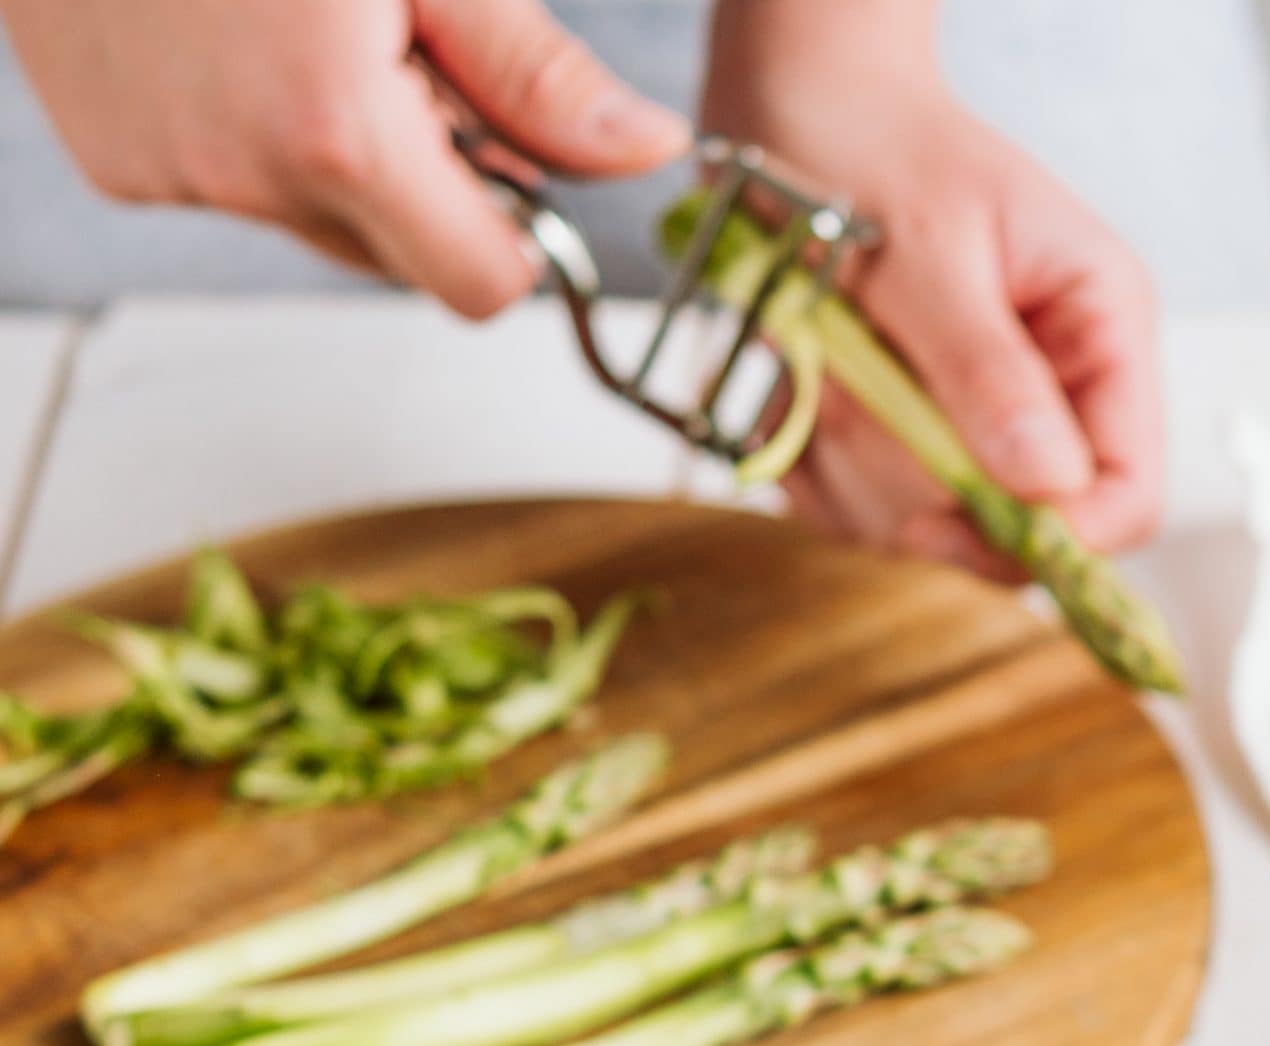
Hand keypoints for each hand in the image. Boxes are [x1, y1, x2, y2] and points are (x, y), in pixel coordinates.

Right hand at [0, 0, 689, 316]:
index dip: (512, 235)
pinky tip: (223, 33)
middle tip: (390, 54)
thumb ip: (534, 74)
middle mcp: (247, 174)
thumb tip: (649, 153)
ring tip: (295, 29)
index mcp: (339, 134)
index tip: (502, 156)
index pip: (484, 287)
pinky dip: (245, 130)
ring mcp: (167, 172)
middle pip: (403, 262)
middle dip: (424, 186)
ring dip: (332, 155)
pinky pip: (226, 183)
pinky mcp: (114, 157)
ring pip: (315, 223)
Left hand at [703, 0, 1162, 568]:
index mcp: (1099, 331)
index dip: (1056, 535)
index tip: (952, 516)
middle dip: (920, 484)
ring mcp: (978, 426)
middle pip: (1019, 533)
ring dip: (853, 467)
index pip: (1128, 495)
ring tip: (821, 364)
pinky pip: (864, 515)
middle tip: (854, 390)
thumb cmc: (867, 141)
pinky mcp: (909, 445)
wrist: (790, 104)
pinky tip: (803, 387)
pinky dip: (816, 467)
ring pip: (931, 532)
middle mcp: (1053, 392)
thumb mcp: (927, 247)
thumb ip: (986, 369)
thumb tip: (1048, 485)